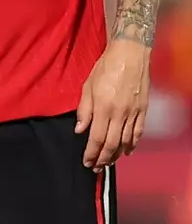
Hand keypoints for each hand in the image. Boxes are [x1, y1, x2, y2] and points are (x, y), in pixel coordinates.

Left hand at [75, 39, 149, 170]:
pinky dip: (132, 144)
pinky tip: (126, 151)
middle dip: (102, 158)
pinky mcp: (143, 110)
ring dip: (116, 154)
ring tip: (108, 162)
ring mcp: (133, 113)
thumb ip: (84, 110)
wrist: (130, 56)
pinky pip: (138, 132)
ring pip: (125, 141)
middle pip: (111, 143)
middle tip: (96, 167)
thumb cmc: (104, 69)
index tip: (86, 162)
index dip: (91, 153)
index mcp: (103, 107)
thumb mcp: (87, 86)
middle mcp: (120, 113)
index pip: (96, 138)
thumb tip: (80, 130)